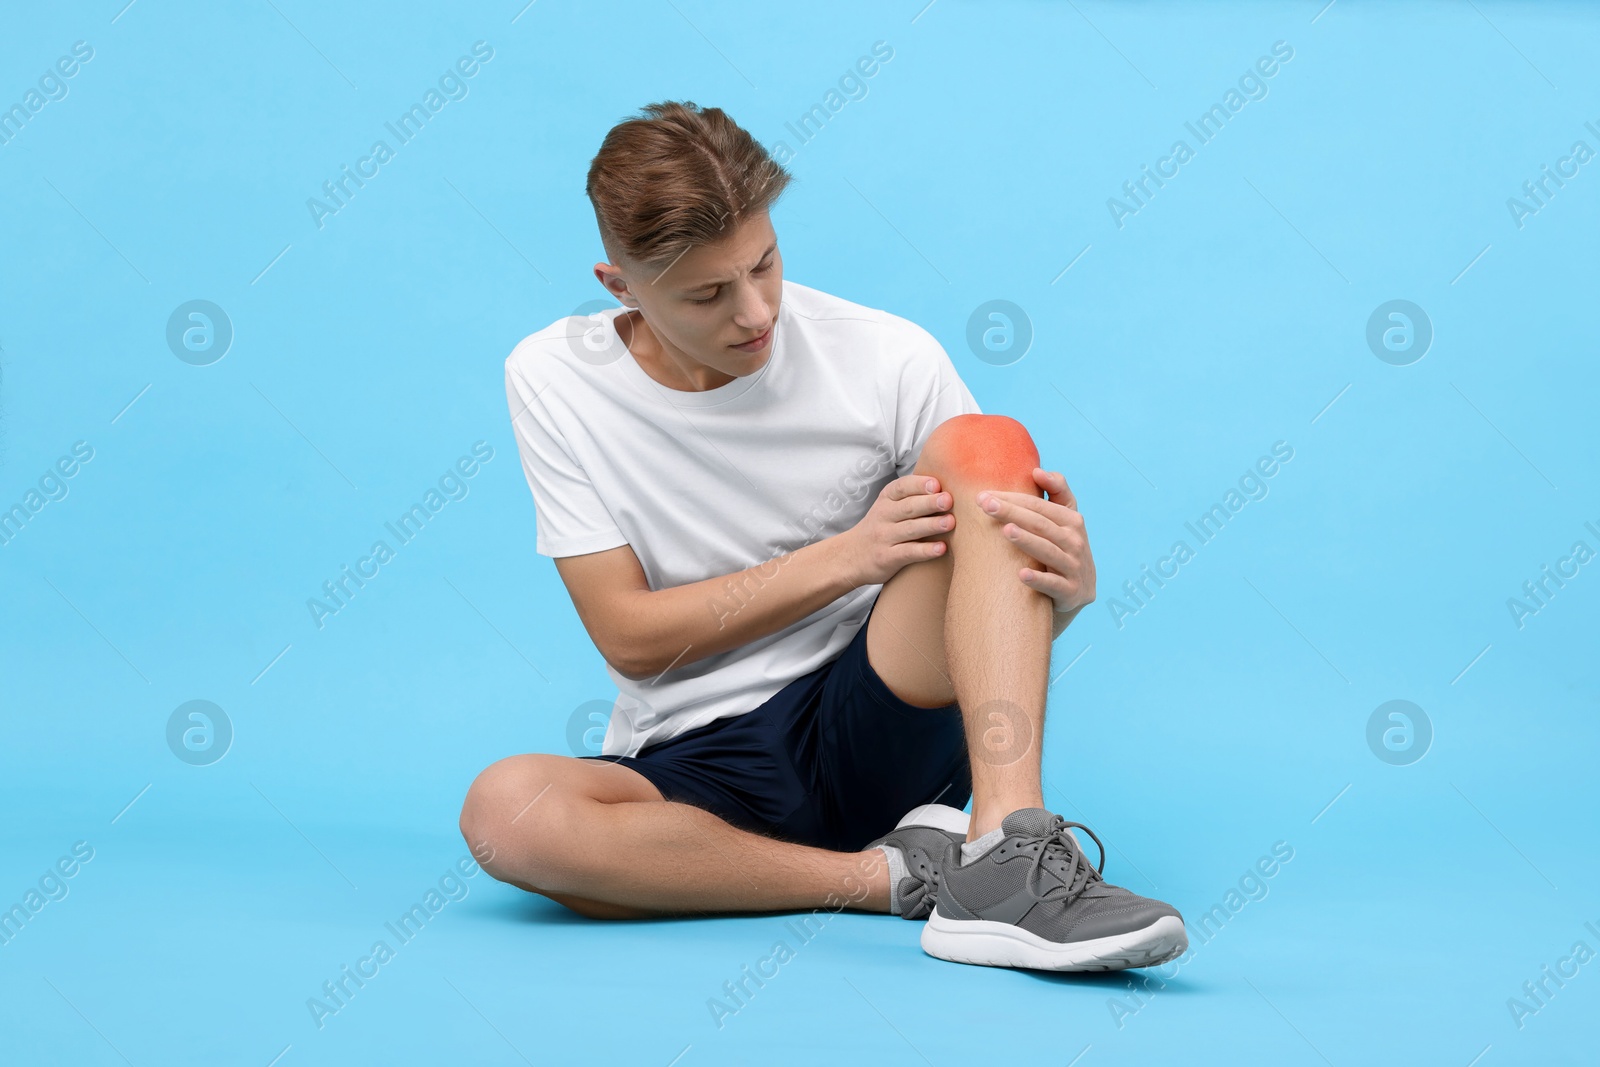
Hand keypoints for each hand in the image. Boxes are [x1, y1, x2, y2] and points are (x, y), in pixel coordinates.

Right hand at [840, 474, 954, 585]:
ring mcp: (884, 537)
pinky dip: (925, 551)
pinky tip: (941, 548)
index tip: (937, 484)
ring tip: (950, 522)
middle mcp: (884, 516)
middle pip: (908, 507)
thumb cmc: (880, 528)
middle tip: (948, 500)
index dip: (919, 485)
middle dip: (929, 503)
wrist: (850, 556)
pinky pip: (908, 553)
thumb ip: (911, 497)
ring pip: (910, 529)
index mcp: (886, 499)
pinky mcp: (887, 558)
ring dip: (931, 525)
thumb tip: (948, 488)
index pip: (901, 487)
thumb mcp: (888, 507)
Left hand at [975, 467, 1094, 614]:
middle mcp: (1075, 541)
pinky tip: (1021, 574)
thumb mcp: (1065, 521)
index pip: (1039, 506)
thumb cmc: (1063, 549)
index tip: (984, 494)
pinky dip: (1039, 579)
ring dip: (1028, 541)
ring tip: (1006, 530)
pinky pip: (1054, 585)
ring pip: (1049, 551)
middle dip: (1012, 513)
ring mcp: (1074, 567)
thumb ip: (1056, 492)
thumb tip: (1036, 470)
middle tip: (985, 505)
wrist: (1078, 593)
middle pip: (1040, 524)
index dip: (1013, 498)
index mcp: (1072, 520)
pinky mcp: (1071, 591)